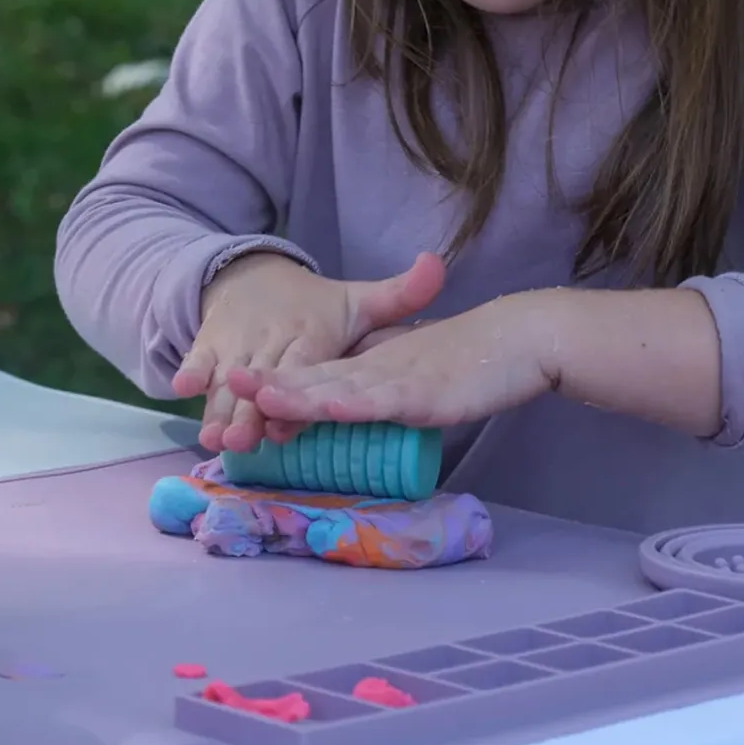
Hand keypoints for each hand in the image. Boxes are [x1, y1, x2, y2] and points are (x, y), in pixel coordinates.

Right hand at [173, 250, 445, 453]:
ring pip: (228, 379)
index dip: (295, 387)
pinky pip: (199, 359)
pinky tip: (182, 389)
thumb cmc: (315, 308)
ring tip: (215, 437)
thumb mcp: (358, 301)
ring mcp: (238, 343)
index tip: (286, 411)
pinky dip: (191, 372)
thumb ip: (401, 294)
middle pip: (263, 378)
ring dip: (220, 408)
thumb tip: (439, 264)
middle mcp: (272, 338)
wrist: (254, 278)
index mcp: (311, 331)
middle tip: (243, 440)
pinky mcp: (211, 344)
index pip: (305, 364)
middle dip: (251, 409)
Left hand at [228, 295, 555, 431]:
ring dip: (296, 393)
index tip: (235, 385)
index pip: (313, 376)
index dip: (275, 381)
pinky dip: (351, 403)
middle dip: (268, 384)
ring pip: (336, 387)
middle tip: (225, 384)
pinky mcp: (421, 391)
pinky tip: (325, 406)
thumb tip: (353, 404)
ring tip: (256, 395)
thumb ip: (381, 386)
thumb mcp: (412, 374)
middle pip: (312, 378)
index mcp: (369, 367)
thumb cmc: (467, 359)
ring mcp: (395, 379)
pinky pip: (380, 399)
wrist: (518, 338)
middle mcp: (373, 369)